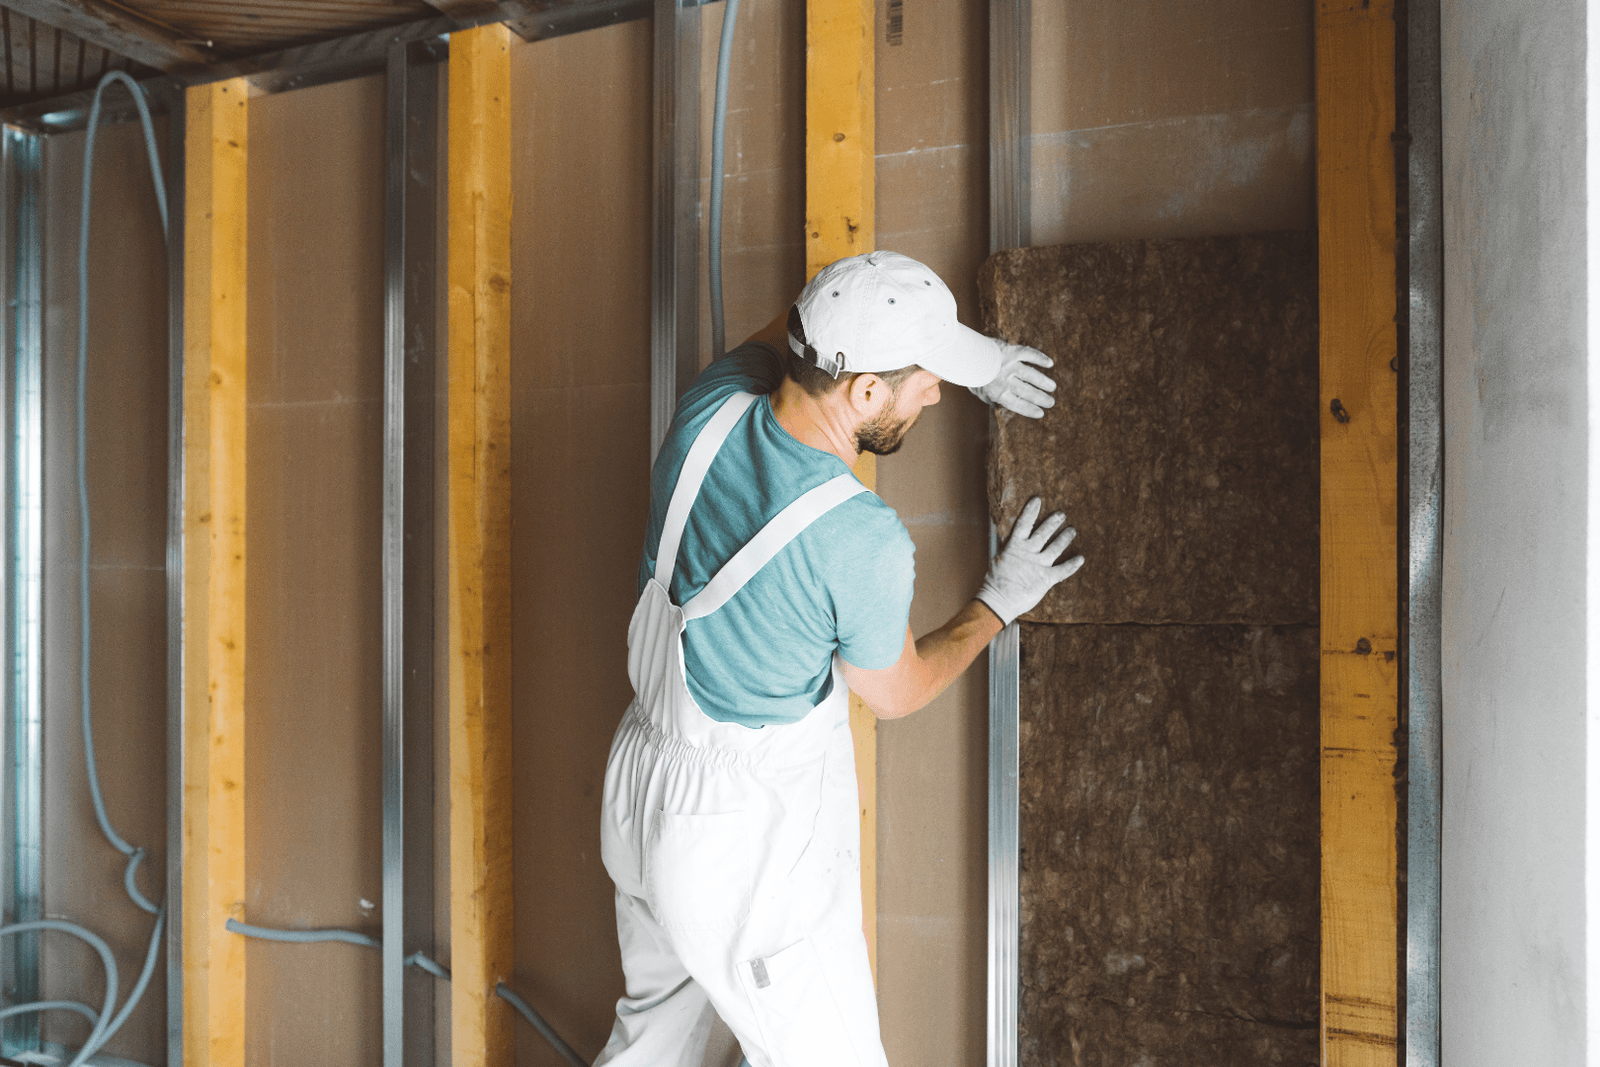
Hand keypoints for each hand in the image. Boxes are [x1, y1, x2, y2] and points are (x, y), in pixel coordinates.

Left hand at [969, 342, 1056, 417]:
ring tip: (1052, 387)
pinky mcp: (1011, 351)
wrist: (964, 354)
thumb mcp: (979, 392)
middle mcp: (1005, 380)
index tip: (1041, 413)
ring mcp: (1009, 365)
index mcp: (997, 393)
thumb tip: (1001, 409)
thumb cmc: (972, 375)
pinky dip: (1040, 358)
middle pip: (1028, 392)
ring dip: (1043, 382)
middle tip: (1051, 402)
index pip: (1018, 405)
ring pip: (1032, 375)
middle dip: (1041, 398)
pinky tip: (1049, 363)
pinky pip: (1029, 354)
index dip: (1030, 410)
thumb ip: (992, 400)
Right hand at [975, 498, 1082, 625]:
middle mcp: (1028, 553)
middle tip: (1061, 514)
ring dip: (1064, 538)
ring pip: (1055, 548)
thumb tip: (1011, 539)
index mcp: (1014, 547)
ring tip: (1072, 530)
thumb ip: (1009, 549)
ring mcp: (1038, 565)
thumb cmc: (996, 582)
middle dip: (1053, 522)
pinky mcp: (1046, 579)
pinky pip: (1062, 570)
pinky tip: (1081, 558)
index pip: (1023, 524)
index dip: (1030, 511)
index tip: (1037, 500)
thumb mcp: (999, 560)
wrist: (999, 601)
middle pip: (1043, 533)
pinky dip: (1072, 565)